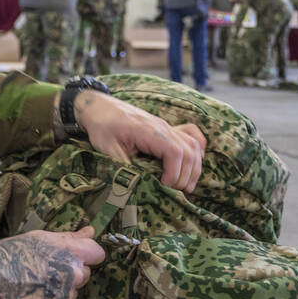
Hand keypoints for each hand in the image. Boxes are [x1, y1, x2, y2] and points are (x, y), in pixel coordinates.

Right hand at [0, 228, 105, 298]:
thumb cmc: (8, 255)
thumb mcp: (39, 239)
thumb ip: (69, 238)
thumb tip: (90, 232)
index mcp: (72, 253)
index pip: (97, 253)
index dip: (86, 254)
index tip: (74, 256)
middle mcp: (73, 276)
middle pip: (84, 274)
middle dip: (71, 273)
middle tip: (44, 270)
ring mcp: (64, 298)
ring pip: (70, 294)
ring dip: (58, 290)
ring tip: (31, 284)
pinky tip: (27, 297)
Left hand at [71, 90, 205, 191]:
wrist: (99, 107)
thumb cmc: (102, 126)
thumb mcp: (106, 148)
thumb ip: (122, 166)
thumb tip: (135, 186)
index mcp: (149, 132)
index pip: (175, 153)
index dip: (174, 174)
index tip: (164, 187)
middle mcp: (163, 127)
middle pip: (189, 152)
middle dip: (186, 176)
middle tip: (174, 192)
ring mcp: (168, 127)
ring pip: (193, 146)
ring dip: (194, 168)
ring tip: (185, 186)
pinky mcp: (168, 128)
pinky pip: (192, 136)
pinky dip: (197, 151)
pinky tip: (193, 165)